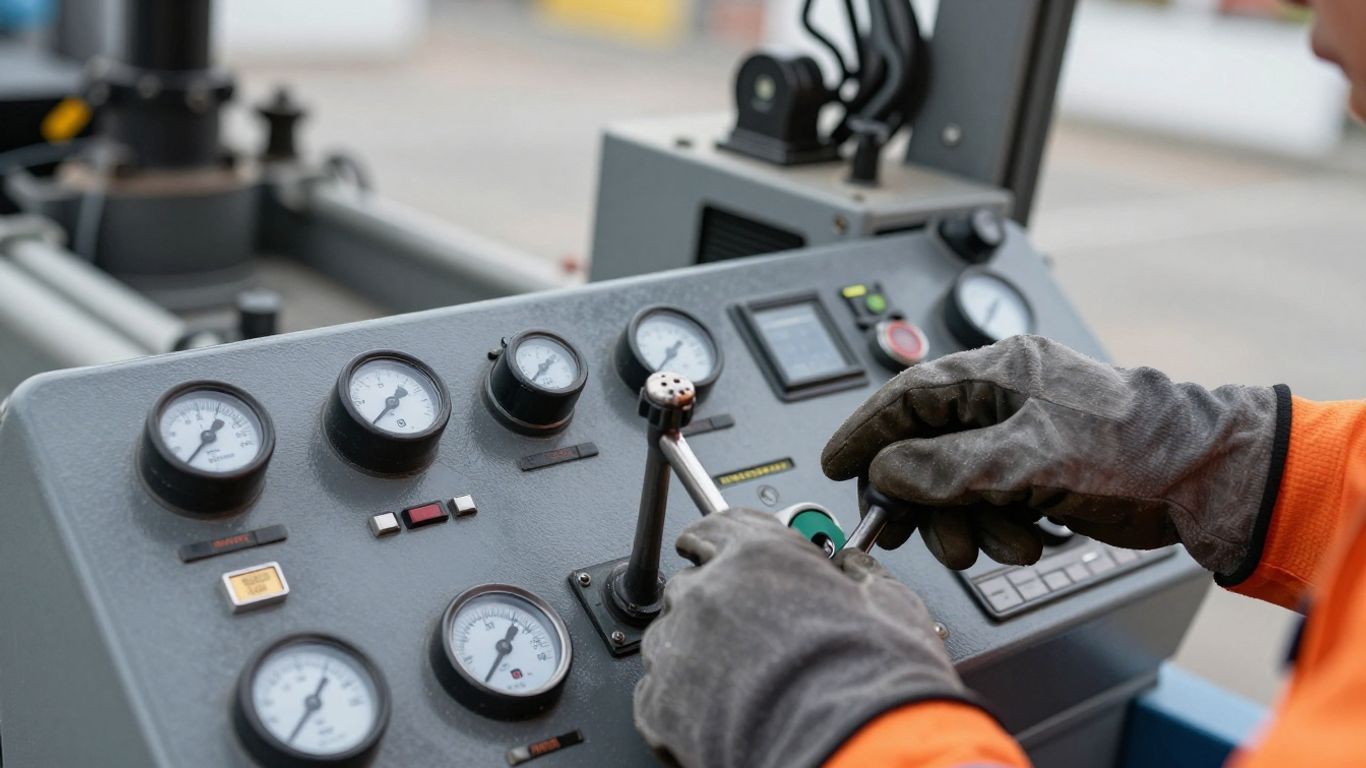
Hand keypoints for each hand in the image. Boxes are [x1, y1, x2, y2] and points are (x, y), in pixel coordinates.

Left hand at [633, 508, 979, 767]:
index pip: (718, 527)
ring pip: (670, 636)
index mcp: (760, 555)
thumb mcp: (891, 607)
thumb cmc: (875, 685)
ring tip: (739, 682)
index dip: (720, 540)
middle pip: (692, 583)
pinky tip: (719, 711)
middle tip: (751, 632)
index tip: (714, 549)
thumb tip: (856, 569)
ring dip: (695, 650)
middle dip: (716, 602)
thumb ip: (860, 576)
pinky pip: (656, 691)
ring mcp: (678, 648)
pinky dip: (681, 699)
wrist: (852, 754)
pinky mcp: (660, 704)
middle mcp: (710, 592)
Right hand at [821, 335, 1285, 578]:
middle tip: (903, 531)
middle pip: (924, 445)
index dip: (864, 433)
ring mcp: (1022, 436)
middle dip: (916, 495)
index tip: (837, 467)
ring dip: (963, 521)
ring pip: (955, 481)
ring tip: (990, 542)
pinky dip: (996, 527)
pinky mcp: (1041, 471)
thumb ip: (944, 466)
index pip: (904, 396)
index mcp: (996, 372)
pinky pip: (990, 501)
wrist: (1209, 478)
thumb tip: (885, 472)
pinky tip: (1025, 538)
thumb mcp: (1025, 459)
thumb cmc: (1132, 448)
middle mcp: (1003, 398)